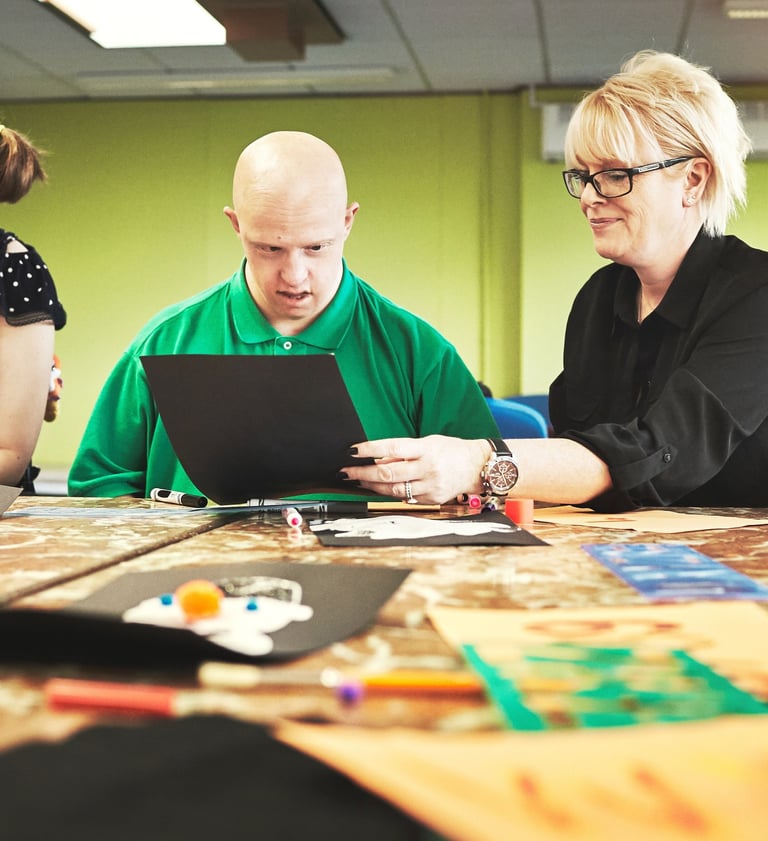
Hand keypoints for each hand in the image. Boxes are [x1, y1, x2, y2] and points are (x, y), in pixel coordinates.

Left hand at [341, 435, 490, 503]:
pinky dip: (391, 493)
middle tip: (346, 471)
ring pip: (394, 489)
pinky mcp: (432, 499)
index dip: (370, 449)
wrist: (477, 466)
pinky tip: (380, 488)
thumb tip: (377, 458)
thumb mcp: (427, 443)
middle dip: (363, 472)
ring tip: (358, 481)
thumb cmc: (450, 450)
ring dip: (372, 485)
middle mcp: (428, 468)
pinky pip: (406, 498)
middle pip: (389, 472)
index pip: (393, 447)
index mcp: (426, 449)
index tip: (353, 450)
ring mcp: (430, 485)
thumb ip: (403, 451)